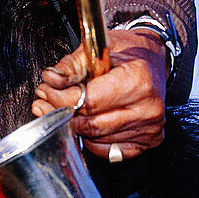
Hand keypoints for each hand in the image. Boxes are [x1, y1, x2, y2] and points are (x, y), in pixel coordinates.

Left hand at [31, 28, 166, 158]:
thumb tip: (51, 80)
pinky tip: (84, 124)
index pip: (89, 101)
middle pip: (91, 124)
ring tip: (59, 109)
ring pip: (97, 139)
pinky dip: (92, 140)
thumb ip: (72, 65)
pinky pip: (110, 151)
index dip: (61, 98)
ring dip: (73, 127)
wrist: (154, 59)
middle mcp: (148, 107)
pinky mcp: (150, 140)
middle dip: (62, 113)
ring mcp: (151, 127)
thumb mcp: (98, 46)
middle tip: (44, 101)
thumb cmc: (128, 51)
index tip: (46, 90)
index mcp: (137, 80)